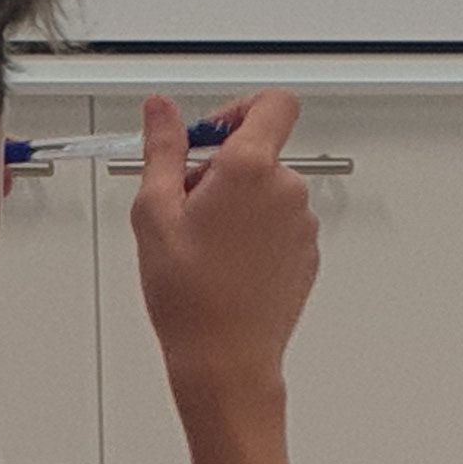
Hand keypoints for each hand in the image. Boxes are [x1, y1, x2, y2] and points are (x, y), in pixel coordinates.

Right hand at [130, 89, 321, 417]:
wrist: (226, 360)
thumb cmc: (189, 295)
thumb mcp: (155, 212)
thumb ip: (162, 148)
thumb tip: (161, 109)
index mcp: (251, 168)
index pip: (271, 102)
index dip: (238, 109)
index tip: (209, 137)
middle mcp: (287, 190)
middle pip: (261, 150)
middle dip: (222, 167)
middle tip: (186, 205)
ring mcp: (302, 224)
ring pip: (269, 190)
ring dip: (238, 202)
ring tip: (202, 244)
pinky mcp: (307, 254)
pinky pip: (280, 224)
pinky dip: (256, 232)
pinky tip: (226, 264)